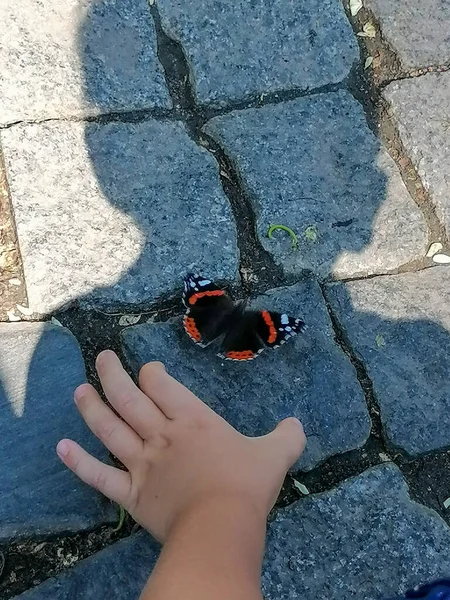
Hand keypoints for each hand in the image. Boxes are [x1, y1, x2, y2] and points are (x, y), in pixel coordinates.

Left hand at [56, 350, 305, 541]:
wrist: (221, 526)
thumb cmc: (246, 485)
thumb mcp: (275, 455)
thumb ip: (287, 437)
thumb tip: (297, 425)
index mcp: (192, 420)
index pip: (162, 385)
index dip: (152, 374)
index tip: (148, 371)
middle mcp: (161, 435)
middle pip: (130, 399)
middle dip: (114, 375)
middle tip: (101, 357)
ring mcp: (142, 463)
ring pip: (110, 429)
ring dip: (92, 408)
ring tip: (78, 390)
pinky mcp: (131, 494)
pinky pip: (100, 476)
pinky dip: (79, 462)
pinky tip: (62, 447)